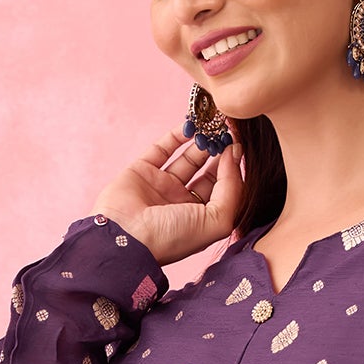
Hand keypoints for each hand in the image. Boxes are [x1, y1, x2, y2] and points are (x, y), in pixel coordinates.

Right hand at [92, 121, 244, 266]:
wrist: (125, 237)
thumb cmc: (172, 237)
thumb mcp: (217, 221)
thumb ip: (232, 189)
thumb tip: (234, 155)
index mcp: (202, 219)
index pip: (224, 189)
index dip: (232, 169)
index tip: (238, 146)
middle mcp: (183, 203)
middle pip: (207, 172)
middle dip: (219, 153)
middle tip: (227, 132)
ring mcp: (162, 186)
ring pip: (186, 158)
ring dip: (201, 142)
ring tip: (212, 125)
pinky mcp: (142, 172)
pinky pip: (162, 149)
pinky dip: (176, 136)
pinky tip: (191, 125)